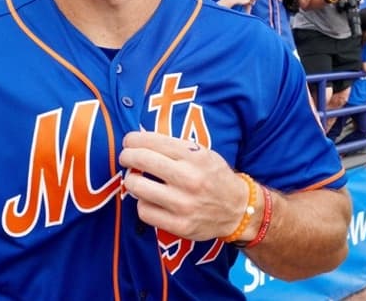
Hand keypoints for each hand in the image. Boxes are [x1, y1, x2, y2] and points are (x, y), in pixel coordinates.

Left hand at [119, 132, 249, 240]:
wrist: (238, 210)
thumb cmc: (214, 177)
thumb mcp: (203, 153)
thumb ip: (176, 147)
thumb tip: (140, 141)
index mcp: (195, 156)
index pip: (153, 141)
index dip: (134, 140)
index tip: (128, 141)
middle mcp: (188, 178)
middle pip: (141, 160)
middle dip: (127, 156)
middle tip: (126, 157)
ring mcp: (183, 204)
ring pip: (137, 186)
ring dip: (132, 180)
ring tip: (136, 179)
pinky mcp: (179, 225)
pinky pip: (144, 211)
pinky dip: (142, 203)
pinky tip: (148, 200)